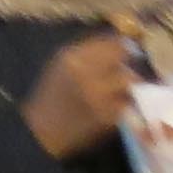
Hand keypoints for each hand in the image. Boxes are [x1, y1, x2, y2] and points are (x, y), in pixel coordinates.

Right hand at [19, 32, 139, 160]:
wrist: (43, 131)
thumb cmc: (51, 95)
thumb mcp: (60, 64)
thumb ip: (86, 53)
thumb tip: (116, 41)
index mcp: (72, 57)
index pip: (110, 42)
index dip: (122, 45)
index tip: (125, 49)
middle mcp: (87, 73)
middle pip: (123, 59)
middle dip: (127, 63)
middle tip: (125, 70)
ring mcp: (99, 96)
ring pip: (130, 80)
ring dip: (129, 84)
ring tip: (122, 89)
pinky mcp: (108, 116)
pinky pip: (128, 103)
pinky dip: (126, 102)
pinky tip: (117, 105)